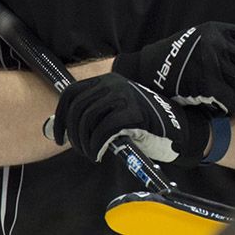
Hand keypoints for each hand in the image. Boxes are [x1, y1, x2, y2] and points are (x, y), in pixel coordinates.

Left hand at [45, 73, 214, 166]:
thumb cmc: (143, 123)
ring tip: (93, 153)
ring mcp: (124, 96)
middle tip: (82, 150)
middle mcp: (113, 84)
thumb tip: (62, 129)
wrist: (176, 127)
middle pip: (77, 109)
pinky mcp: (132, 112)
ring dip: (85, 143)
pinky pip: (103, 131)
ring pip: (87, 120)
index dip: (60, 118)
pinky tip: (101, 154)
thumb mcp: (115, 112)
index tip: (58, 137)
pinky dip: (97, 146)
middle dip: (74, 135)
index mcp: (107, 80)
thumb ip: (93, 114)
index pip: (71, 94)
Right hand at [113, 22, 234, 114]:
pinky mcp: (202, 80)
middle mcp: (217, 41)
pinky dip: (232, 107)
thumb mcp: (204, 41)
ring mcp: (210, 59)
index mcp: (220, 29)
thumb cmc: (179, 60)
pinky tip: (228, 110)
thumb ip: (229, 46)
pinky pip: (229, 98)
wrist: (143, 70)